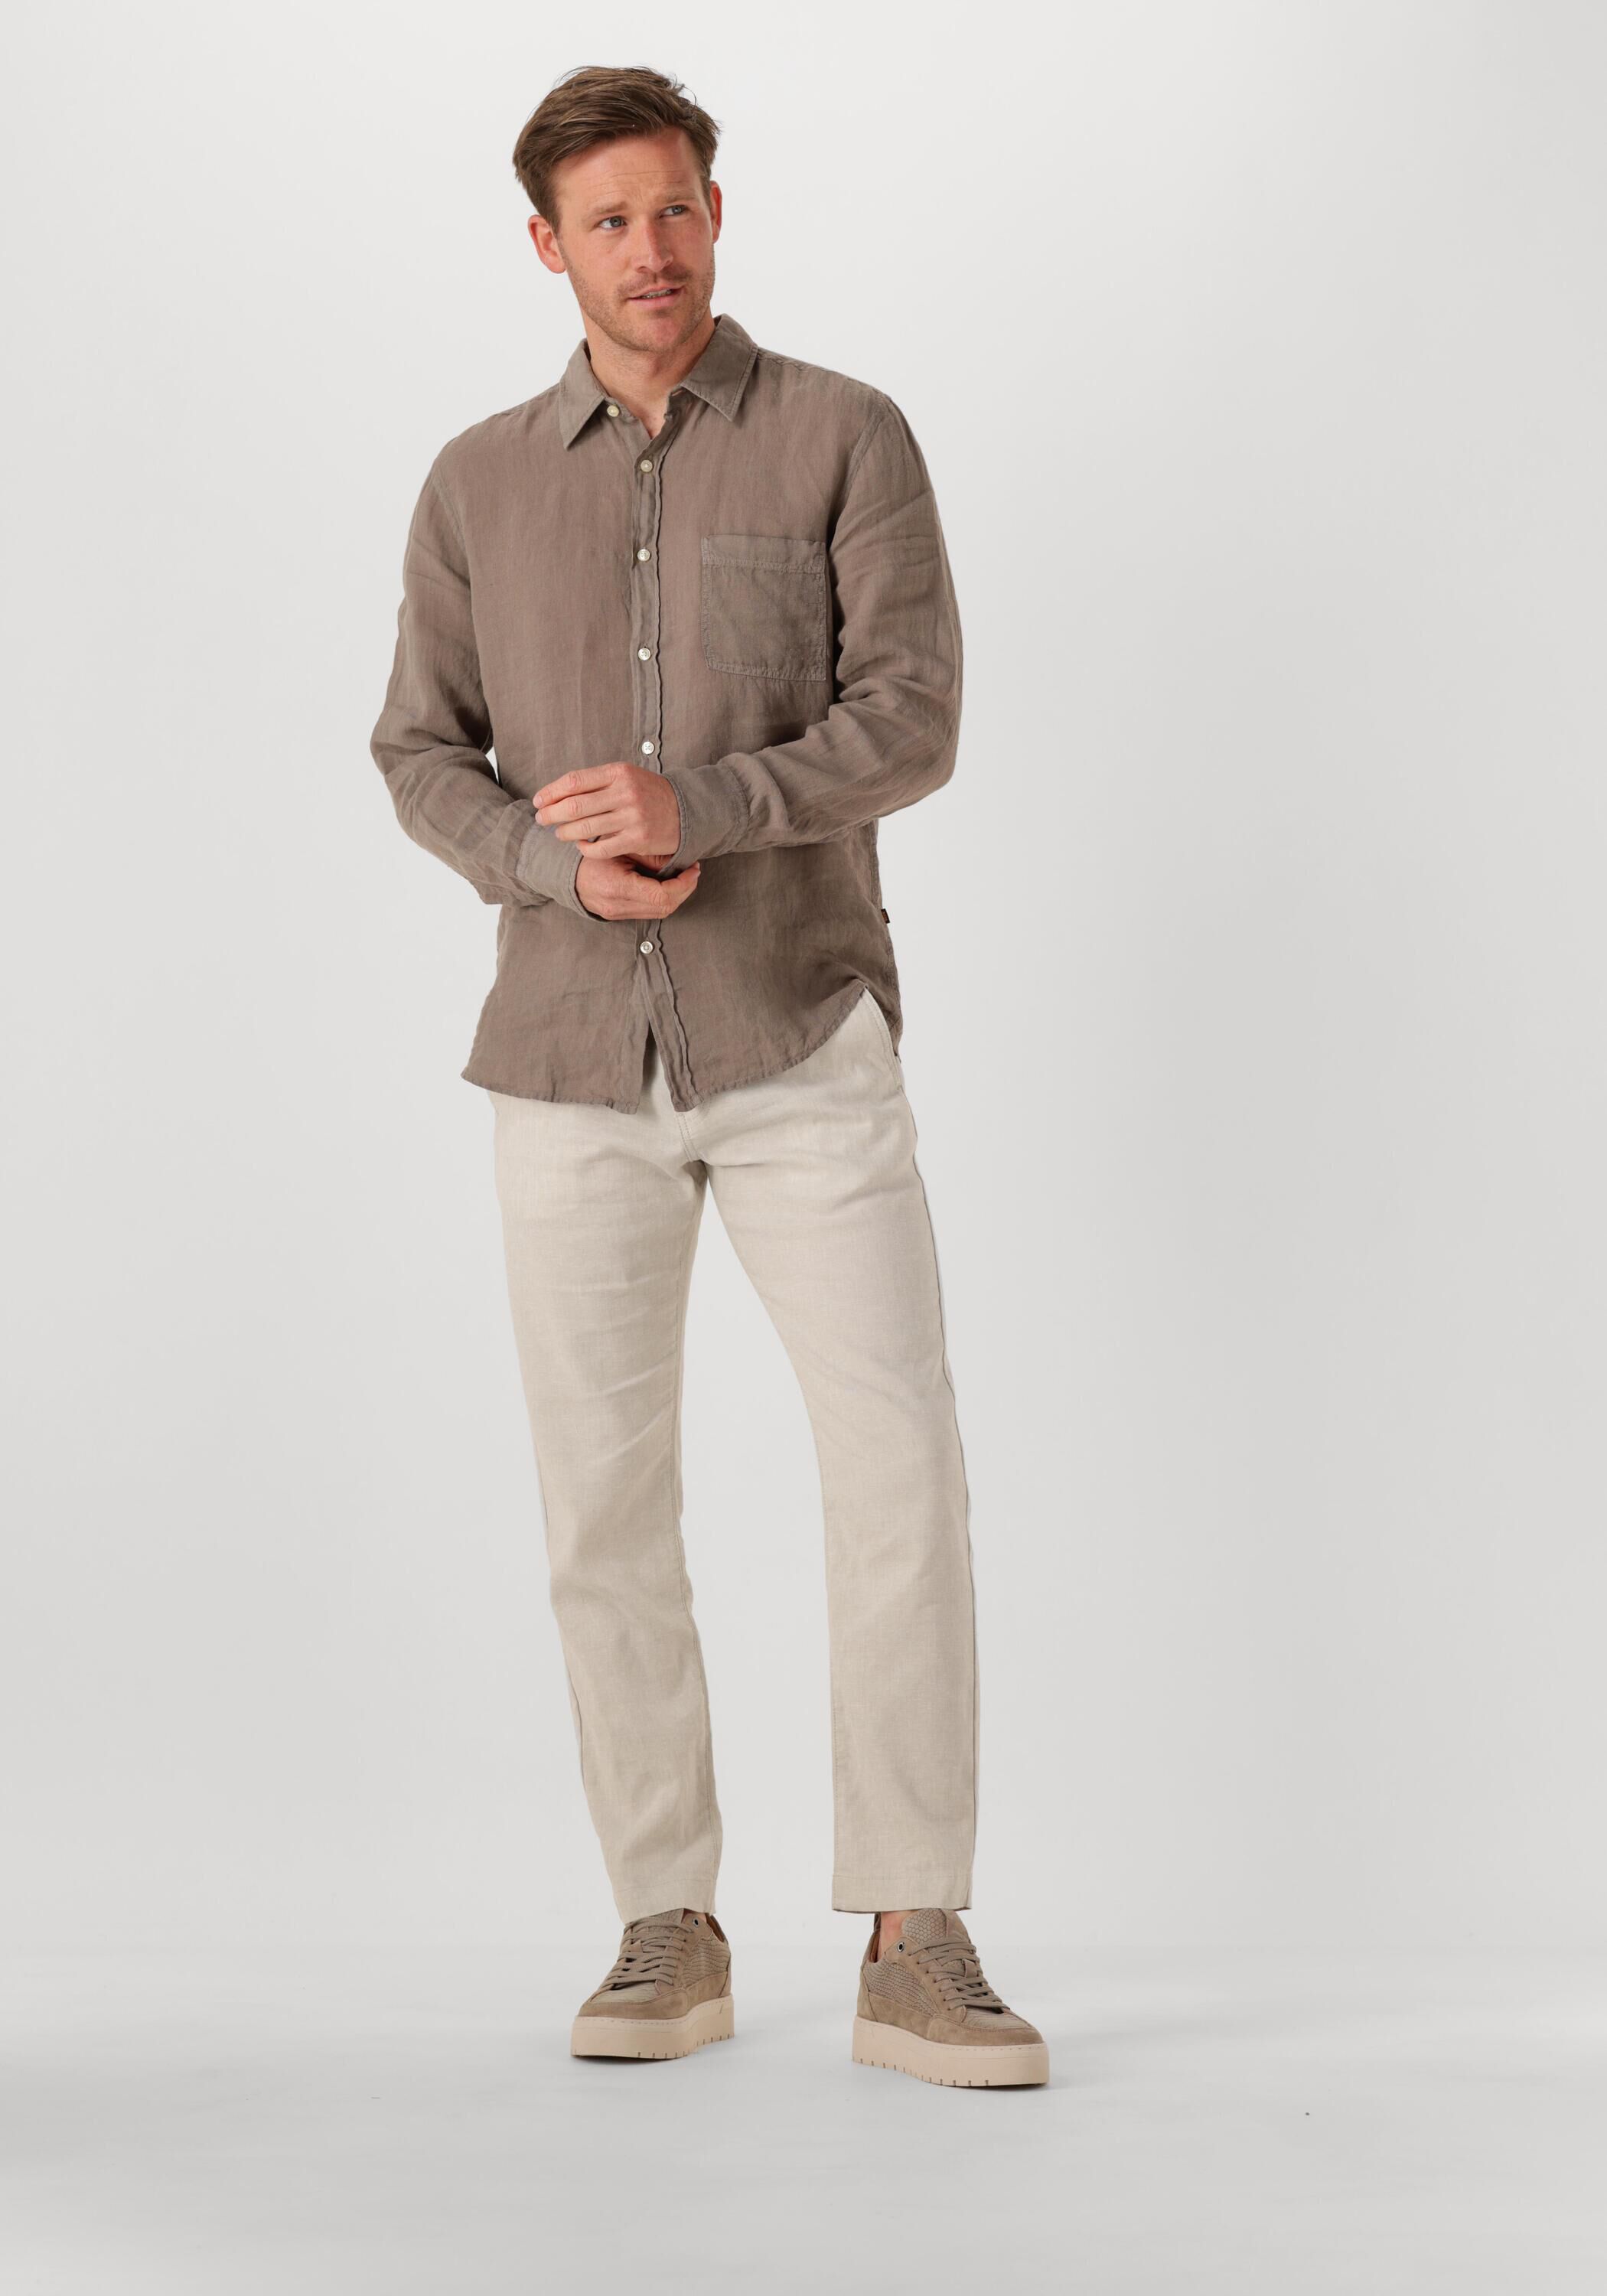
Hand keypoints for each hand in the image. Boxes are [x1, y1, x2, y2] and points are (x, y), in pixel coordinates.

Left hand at [533, 761, 682, 862]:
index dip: (551, 792)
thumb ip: (597, 782)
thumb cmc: (649, 793)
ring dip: (565, 833)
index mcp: (618, 772)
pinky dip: (585, 849)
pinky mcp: (638, 838)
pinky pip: (601, 848)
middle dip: (551, 814)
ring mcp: (632, 816)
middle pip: (574, 805)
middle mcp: (625, 792)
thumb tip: (559, 793)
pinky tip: (581, 846)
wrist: (687, 810)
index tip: (539, 801)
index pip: (574, 781)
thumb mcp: (627, 776)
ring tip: (559, 833)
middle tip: (541, 819)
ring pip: (585, 828)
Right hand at [574, 848, 701, 921]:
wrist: (567, 874)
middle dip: (685, 890)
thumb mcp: (619, 846)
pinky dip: (664, 899)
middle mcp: (618, 905)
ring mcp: (618, 914)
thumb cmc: (593, 854)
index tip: (693, 869)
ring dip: (678, 895)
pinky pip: (651, 912)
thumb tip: (679, 863)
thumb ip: (648, 855)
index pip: (661, 895)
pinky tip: (669, 884)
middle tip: (693, 871)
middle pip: (665, 907)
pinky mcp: (620, 916)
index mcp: (617, 886)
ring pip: (661, 912)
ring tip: (685, 876)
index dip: (683, 884)